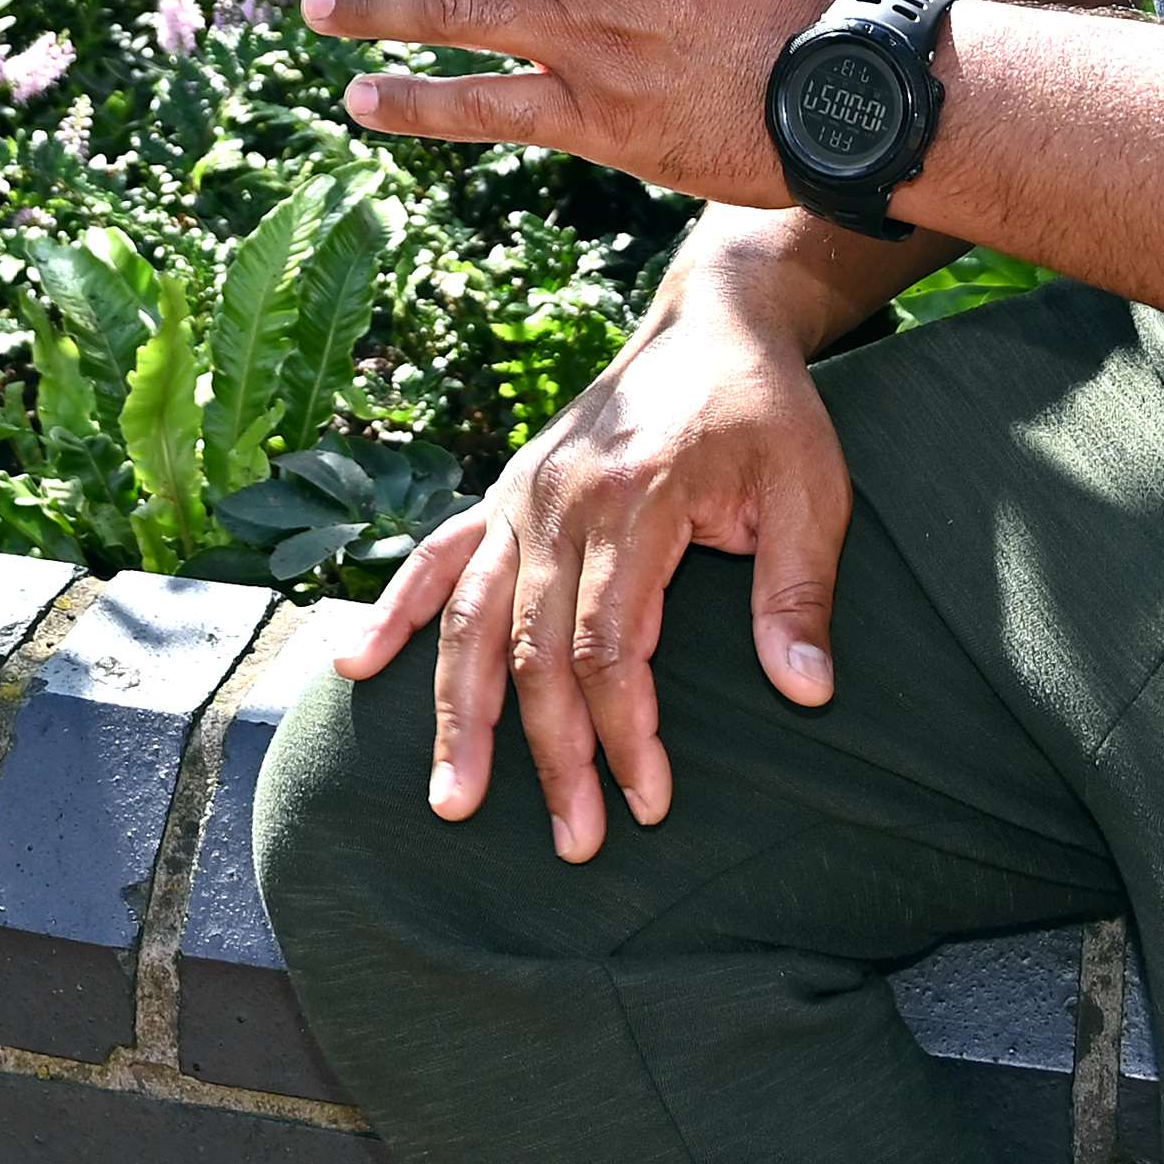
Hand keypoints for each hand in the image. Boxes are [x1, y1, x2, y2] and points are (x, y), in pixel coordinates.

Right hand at [329, 250, 855, 860]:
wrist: (712, 322)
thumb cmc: (766, 411)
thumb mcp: (810, 489)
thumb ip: (799, 591)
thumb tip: (806, 692)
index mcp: (634, 499)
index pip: (610, 643)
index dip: (625, 731)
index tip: (648, 801)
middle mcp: (559, 500)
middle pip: (534, 649)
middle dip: (551, 755)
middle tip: (576, 842)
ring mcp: (520, 496)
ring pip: (470, 618)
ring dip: (459, 714)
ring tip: (452, 801)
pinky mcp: (503, 495)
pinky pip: (437, 558)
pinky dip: (394, 609)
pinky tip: (354, 662)